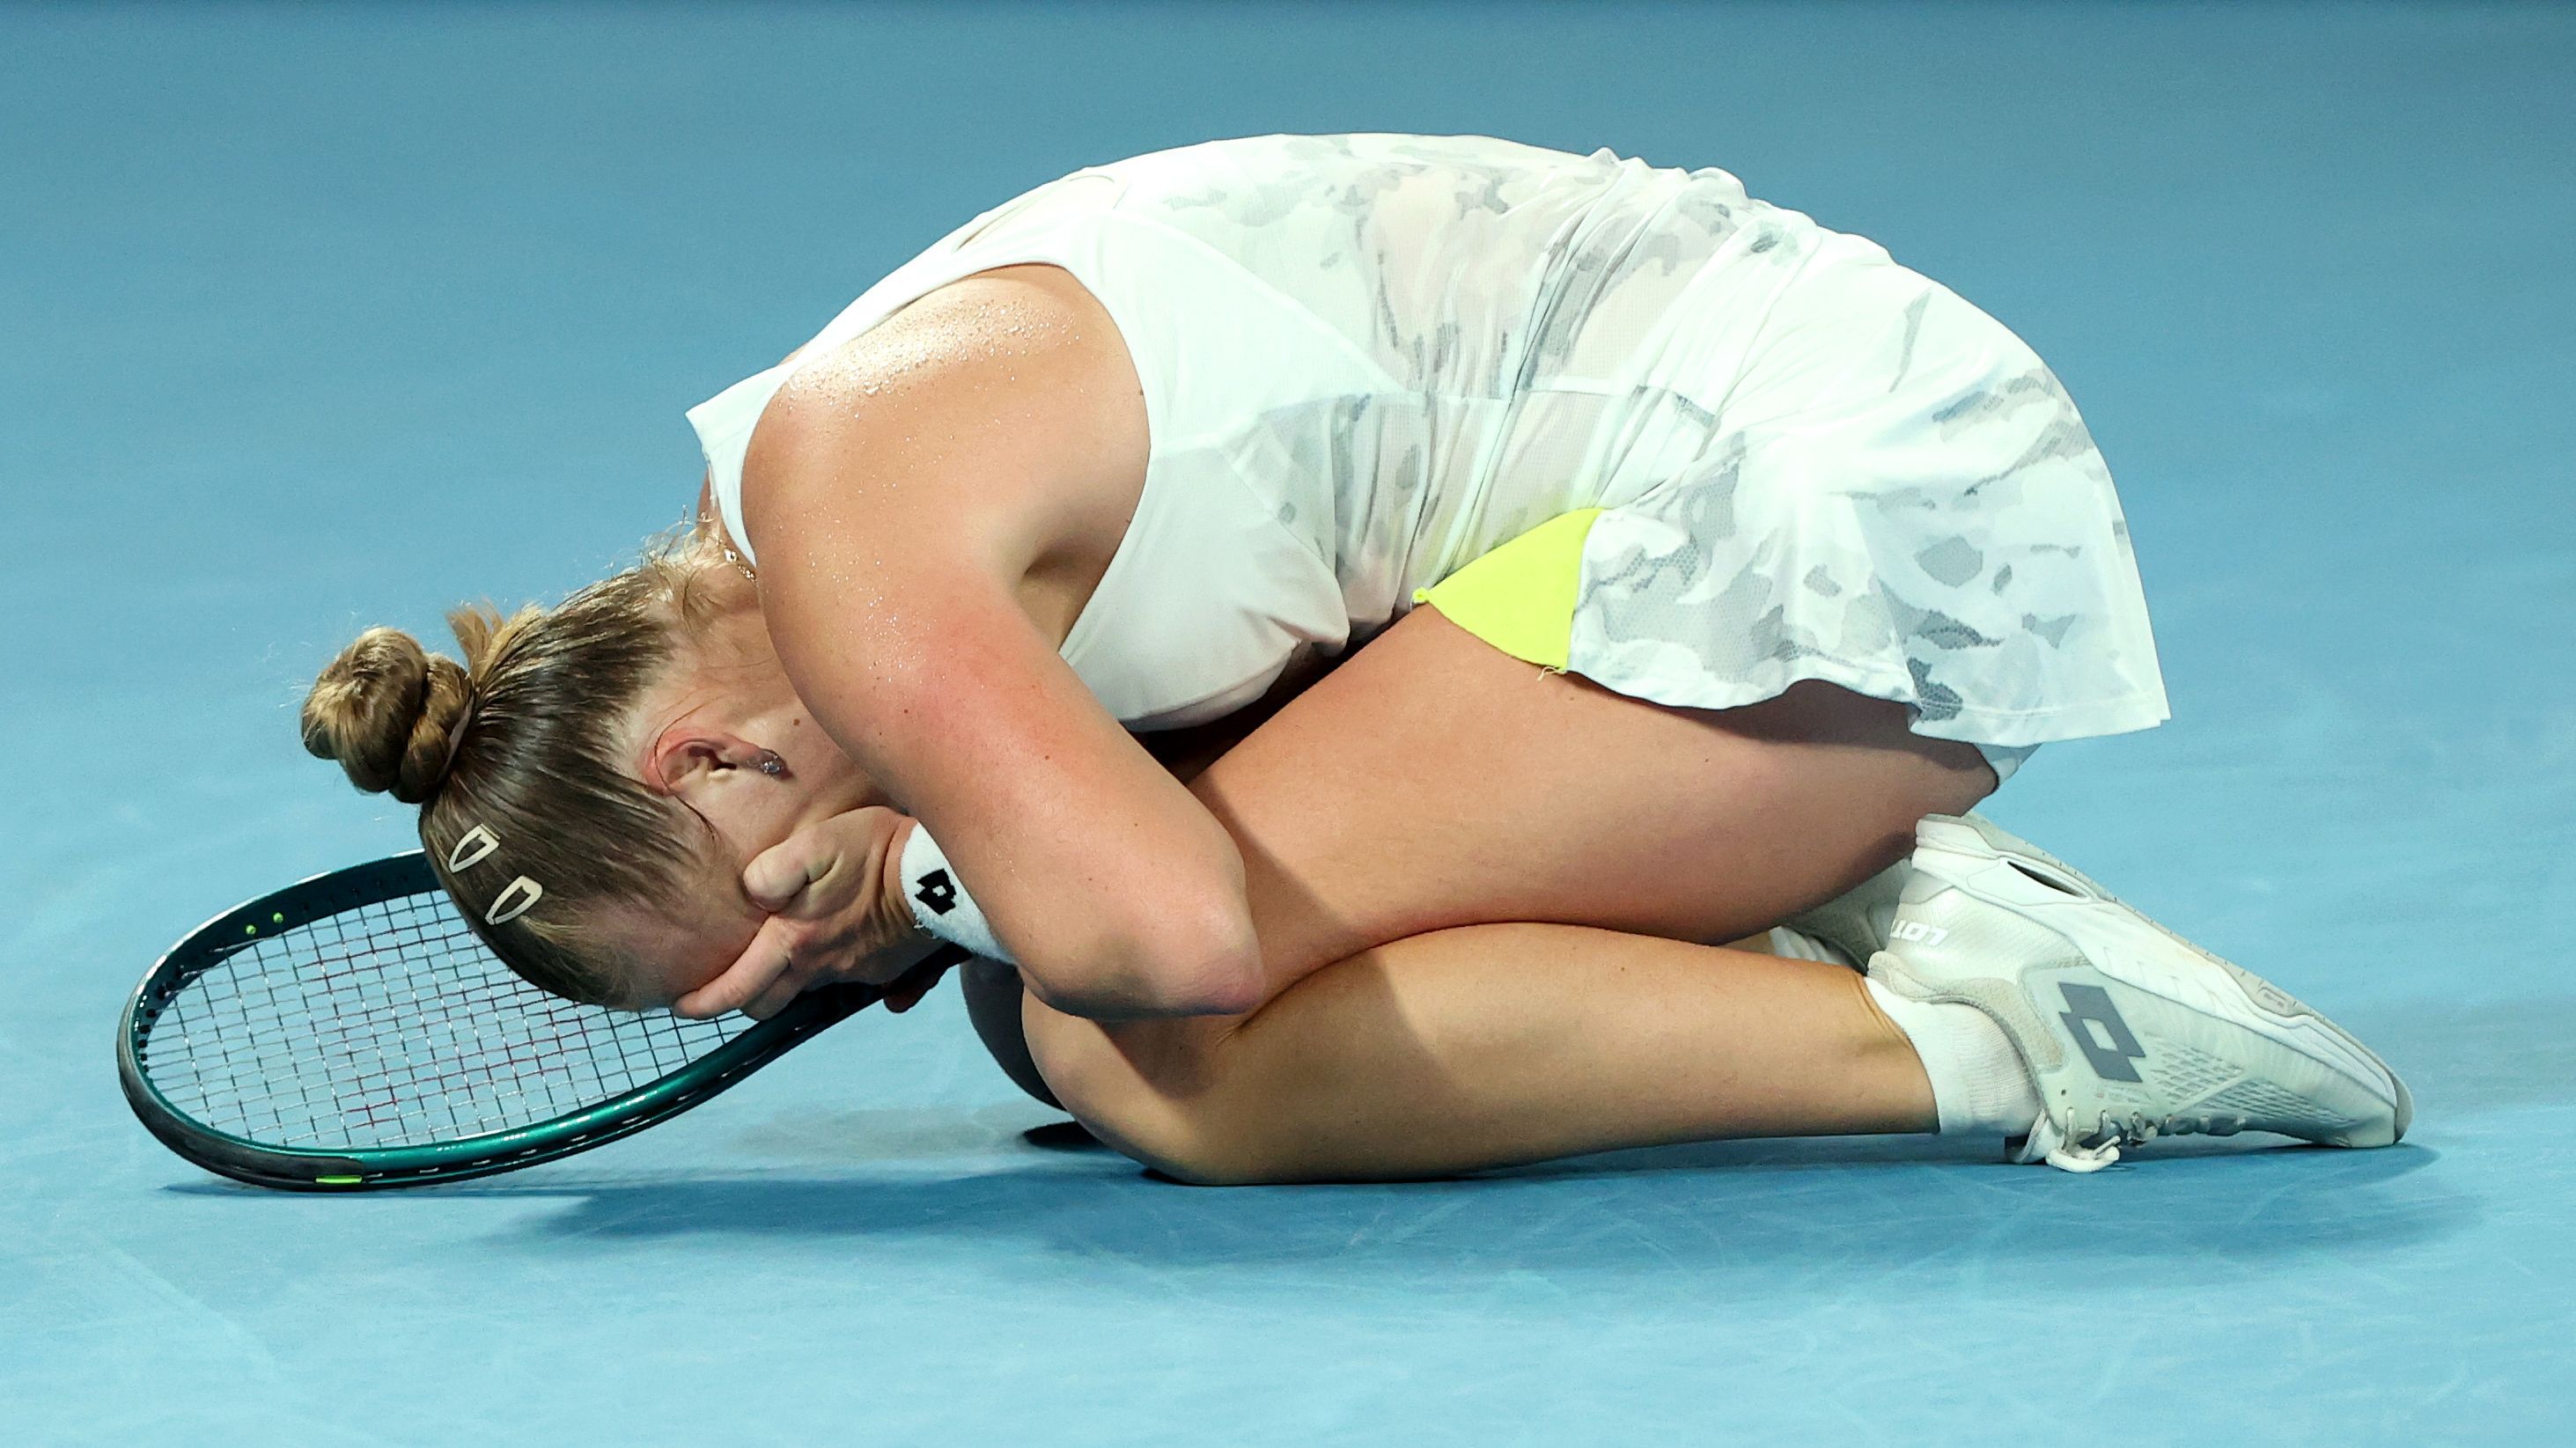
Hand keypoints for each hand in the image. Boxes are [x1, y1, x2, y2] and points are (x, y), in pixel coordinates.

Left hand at [674, 807, 947, 1020]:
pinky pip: (852, 981)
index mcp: (793, 943)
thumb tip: (750, 892)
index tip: (681, 1003)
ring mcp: (854, 974)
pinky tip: (846, 943)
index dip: (703, 1002)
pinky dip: (839, 969)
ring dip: (790, 982)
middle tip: (730, 982)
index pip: (737, 989)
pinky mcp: (884, 970)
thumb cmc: (876, 852)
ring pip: (808, 991)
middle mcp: (819, 968)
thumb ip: (773, 871)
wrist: (943, 875)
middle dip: (743, 1000)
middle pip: (768, 1004)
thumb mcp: (817, 844)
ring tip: (785, 956)